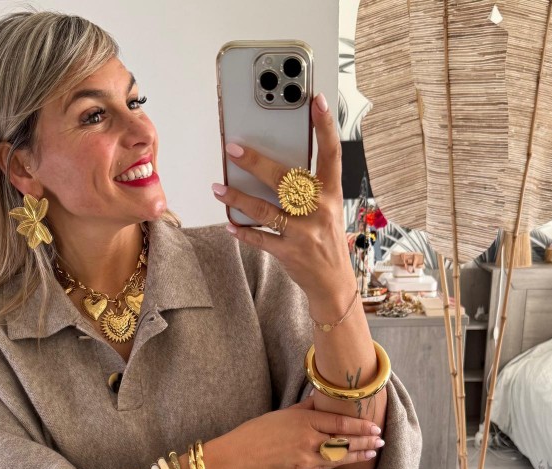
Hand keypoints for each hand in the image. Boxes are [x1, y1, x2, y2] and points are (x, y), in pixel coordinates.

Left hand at [211, 92, 350, 297]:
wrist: (333, 283)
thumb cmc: (326, 241)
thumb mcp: (328, 211)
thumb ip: (310, 190)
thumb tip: (276, 170)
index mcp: (332, 195)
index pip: (331, 155)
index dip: (325, 127)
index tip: (315, 102)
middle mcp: (319, 210)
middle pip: (286, 180)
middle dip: (257, 163)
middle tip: (234, 149)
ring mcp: (304, 233)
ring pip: (266, 210)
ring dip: (238, 198)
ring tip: (219, 188)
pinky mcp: (290, 253)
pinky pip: (261, 238)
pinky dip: (243, 232)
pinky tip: (229, 224)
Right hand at [226, 394, 384, 468]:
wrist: (238, 457)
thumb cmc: (256, 432)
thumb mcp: (281, 414)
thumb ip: (304, 408)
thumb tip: (320, 400)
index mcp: (304, 421)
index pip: (340, 423)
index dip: (361, 426)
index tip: (374, 427)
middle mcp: (308, 440)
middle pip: (345, 441)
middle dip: (366, 441)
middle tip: (381, 440)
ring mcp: (306, 459)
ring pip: (339, 457)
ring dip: (358, 454)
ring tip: (373, 452)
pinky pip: (325, 468)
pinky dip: (340, 464)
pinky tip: (349, 462)